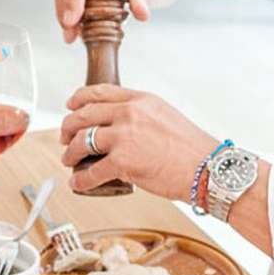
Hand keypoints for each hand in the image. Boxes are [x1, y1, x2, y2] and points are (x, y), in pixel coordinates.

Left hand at [60, 86, 217, 200]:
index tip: (71, 105)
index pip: (100, 92)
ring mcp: (124, 137)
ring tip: (68, 160)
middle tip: (65, 137)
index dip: (79, 98)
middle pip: (83, 115)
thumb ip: (142, 115)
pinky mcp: (123, 162)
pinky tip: (77, 183)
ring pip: (81, 141)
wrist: (208, 170)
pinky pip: (91, 171)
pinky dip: (80, 179)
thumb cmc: (192, 149)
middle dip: (68, 127)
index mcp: (141, 100)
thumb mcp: (166, 116)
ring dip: (69, 153)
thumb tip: (123, 124)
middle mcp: (130, 113)